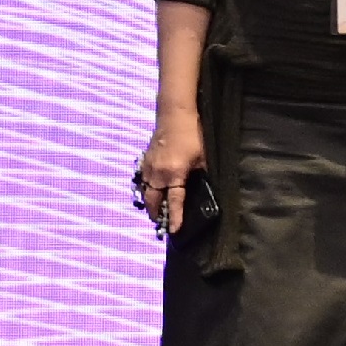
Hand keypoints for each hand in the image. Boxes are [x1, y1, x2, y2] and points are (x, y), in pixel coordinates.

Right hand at [134, 104, 204, 237]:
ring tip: (156, 212)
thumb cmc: (193, 134)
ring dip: (151, 203)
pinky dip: (147, 189)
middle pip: (154, 201)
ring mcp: (149, 167)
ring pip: (146, 192)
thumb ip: (201, 174)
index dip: (175, 217)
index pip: (174, 201)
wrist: (174, 115)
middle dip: (157, 214)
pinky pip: (143, 181)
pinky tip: (152, 192)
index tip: (174, 230)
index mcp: (174, 174)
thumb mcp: (203, 156)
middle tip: (162, 223)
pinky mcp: (145, 160)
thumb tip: (203, 187)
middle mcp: (158, 174)